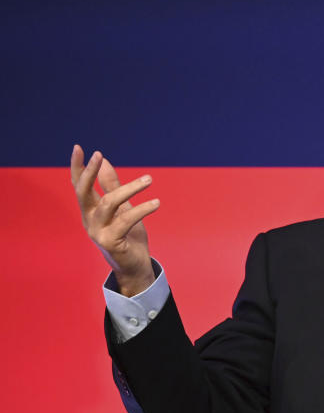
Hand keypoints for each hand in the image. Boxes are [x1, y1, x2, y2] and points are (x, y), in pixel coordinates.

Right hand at [70, 145, 158, 295]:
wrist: (135, 265)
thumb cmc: (128, 235)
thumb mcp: (122, 208)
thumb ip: (112, 187)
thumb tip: (106, 163)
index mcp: (90, 210)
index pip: (79, 185)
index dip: (77, 167)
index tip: (79, 147)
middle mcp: (89, 219)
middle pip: (83, 192)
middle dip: (89, 173)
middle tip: (99, 156)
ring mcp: (98, 232)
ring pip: (109, 203)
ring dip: (130, 188)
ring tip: (149, 179)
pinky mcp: (111, 242)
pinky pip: (126, 220)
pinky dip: (142, 209)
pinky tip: (156, 203)